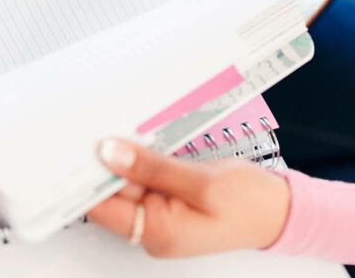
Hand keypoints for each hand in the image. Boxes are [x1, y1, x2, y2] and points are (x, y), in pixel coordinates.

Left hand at [88, 139, 290, 257]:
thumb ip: (152, 168)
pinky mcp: (169, 200)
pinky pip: (145, 177)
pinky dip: (142, 157)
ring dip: (123, 155)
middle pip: (111, 191)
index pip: (100, 205)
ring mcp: (161, 215)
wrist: (281, 209)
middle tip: (93, 121)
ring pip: (127, 180)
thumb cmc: (250, 203)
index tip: (73, 145)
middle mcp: (153, 229)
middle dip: (103, 159)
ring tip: (118, 121)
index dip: (84, 176)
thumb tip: (109, 154)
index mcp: (157, 232)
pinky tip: (141, 135)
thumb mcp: (201, 182)